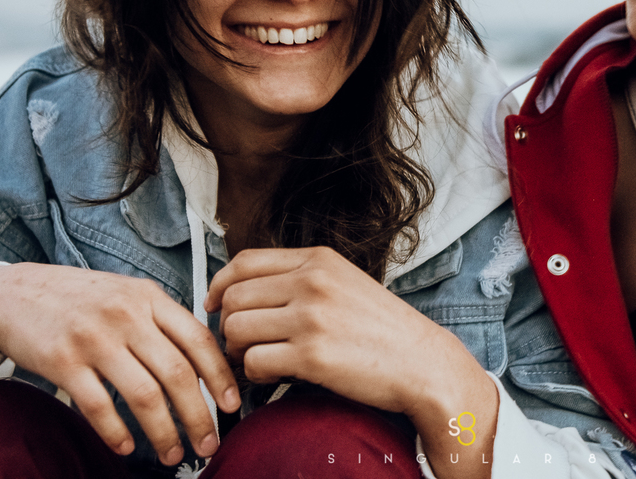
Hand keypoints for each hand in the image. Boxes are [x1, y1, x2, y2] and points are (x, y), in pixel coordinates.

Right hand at [0, 263, 240, 465]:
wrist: (13, 293)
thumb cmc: (80, 299)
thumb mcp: (128, 294)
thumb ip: (163, 320)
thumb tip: (205, 361)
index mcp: (149, 297)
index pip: (198, 339)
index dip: (220, 376)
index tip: (232, 405)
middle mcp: (126, 315)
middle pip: (177, 373)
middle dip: (199, 416)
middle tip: (208, 444)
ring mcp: (94, 338)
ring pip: (144, 395)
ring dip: (164, 433)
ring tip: (173, 455)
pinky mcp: (62, 362)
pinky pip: (99, 406)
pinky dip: (116, 433)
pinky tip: (126, 447)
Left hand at [205, 246, 497, 478]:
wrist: (422, 362)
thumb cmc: (383, 329)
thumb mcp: (344, 283)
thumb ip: (300, 279)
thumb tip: (245, 291)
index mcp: (319, 260)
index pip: (245, 261)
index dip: (219, 283)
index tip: (212, 302)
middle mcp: (312, 282)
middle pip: (234, 298)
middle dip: (229, 325)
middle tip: (242, 344)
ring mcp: (311, 317)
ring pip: (236, 329)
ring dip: (239, 351)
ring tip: (261, 361)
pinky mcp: (312, 356)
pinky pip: (253, 362)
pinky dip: (255, 375)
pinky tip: (275, 376)